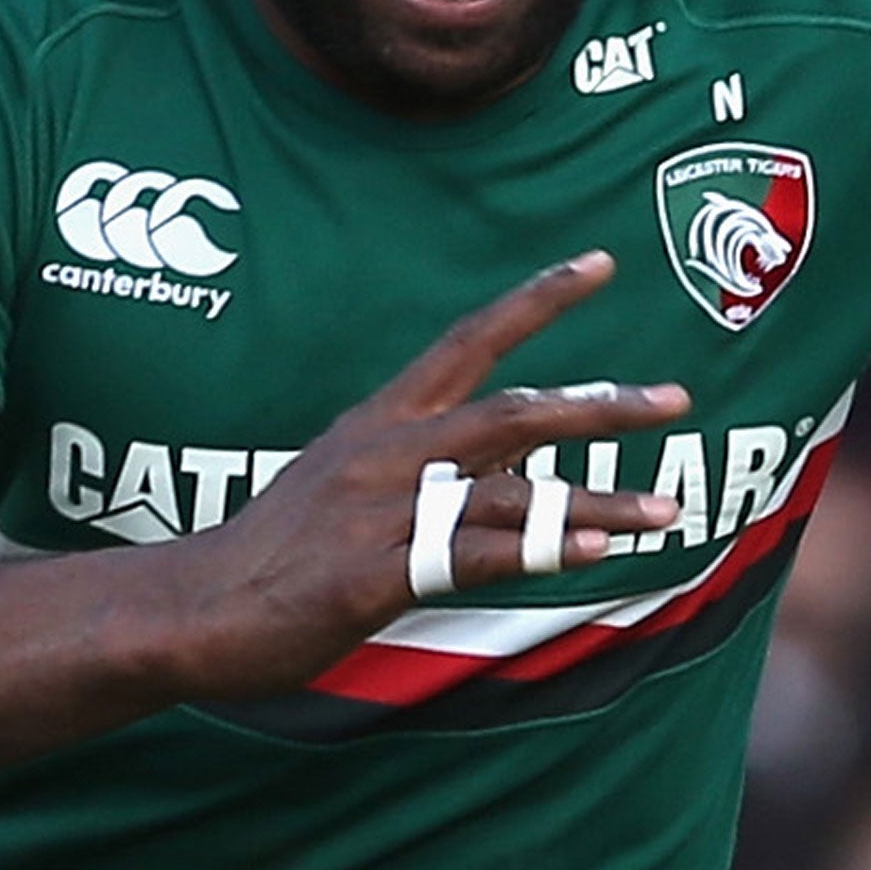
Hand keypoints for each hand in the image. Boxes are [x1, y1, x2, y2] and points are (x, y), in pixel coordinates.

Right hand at [172, 249, 688, 697]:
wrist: (193, 608)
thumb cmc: (275, 549)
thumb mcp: (345, 479)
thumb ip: (421, 465)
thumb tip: (495, 464)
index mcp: (383, 420)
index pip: (471, 337)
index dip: (538, 298)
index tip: (601, 261)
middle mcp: (391, 451)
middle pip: (516, 410)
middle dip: (602, 404)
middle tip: (677, 397)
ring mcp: (384, 511)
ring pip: (514, 491)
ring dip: (599, 499)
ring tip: (670, 510)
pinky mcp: (376, 573)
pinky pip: (478, 556)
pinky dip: (543, 550)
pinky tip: (596, 552)